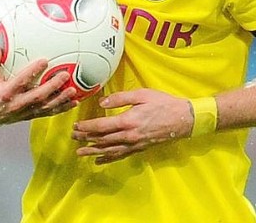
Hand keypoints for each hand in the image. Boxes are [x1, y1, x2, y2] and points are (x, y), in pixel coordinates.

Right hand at [0, 46, 77, 130]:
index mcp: (5, 92)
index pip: (21, 81)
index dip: (33, 71)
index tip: (44, 60)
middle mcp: (16, 104)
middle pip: (38, 96)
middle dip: (52, 86)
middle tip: (65, 75)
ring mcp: (24, 112)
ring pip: (45, 107)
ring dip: (60, 99)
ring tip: (73, 91)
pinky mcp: (29, 116)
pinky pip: (47, 113)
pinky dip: (61, 108)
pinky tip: (73, 102)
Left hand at [71, 89, 193, 163]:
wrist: (182, 119)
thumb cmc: (163, 104)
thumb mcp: (142, 94)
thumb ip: (120, 98)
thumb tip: (102, 102)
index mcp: (128, 121)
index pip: (101, 127)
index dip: (86, 127)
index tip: (76, 126)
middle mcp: (128, 136)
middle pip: (102, 139)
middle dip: (86, 139)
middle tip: (73, 137)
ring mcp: (134, 144)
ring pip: (108, 150)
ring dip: (92, 151)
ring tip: (80, 153)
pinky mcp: (139, 148)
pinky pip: (120, 156)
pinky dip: (108, 158)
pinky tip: (99, 161)